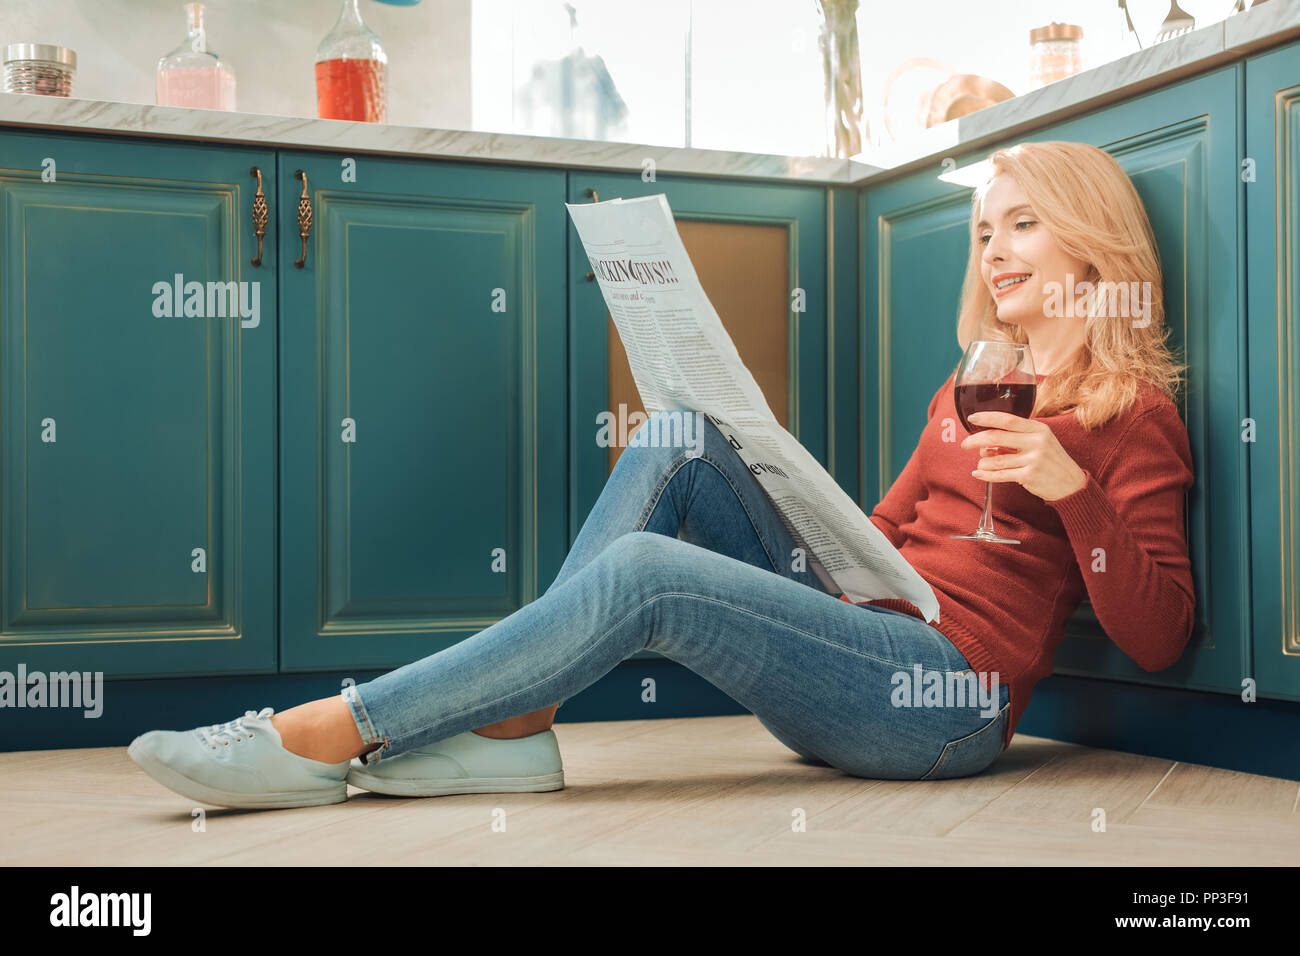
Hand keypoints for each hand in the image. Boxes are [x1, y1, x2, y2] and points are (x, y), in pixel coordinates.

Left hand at [961, 411, 1086, 501]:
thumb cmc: (1051, 461)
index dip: (987, 418)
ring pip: (996, 459)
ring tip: (980, 464)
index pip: (1008, 419)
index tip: (972, 418)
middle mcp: (1037, 441)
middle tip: (964, 444)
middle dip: (976, 440)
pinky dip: (986, 475)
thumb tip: (985, 444)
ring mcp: (1034, 459)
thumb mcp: (1039, 442)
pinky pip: (1001, 475)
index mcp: (1038, 429)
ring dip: (983, 462)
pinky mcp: (1029, 476)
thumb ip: (1015, 439)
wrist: (1071, 484)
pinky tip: (978, 474)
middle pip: (997, 437)